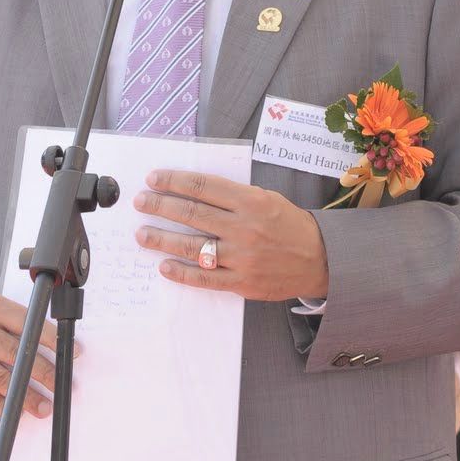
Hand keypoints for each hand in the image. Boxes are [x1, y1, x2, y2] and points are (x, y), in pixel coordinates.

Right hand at [0, 291, 66, 418]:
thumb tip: (50, 345)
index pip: (26, 322)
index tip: (70, 352)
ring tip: (43, 406)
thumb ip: (13, 320)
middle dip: (43, 372)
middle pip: (15, 352)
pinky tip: (15, 410)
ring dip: (24, 396)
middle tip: (60, 384)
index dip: (51, 339)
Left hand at [133, 170, 329, 301]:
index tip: (154, 178)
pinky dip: (182, 272)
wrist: (319, 259)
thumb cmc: (290, 225)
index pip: (204, 187)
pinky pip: (205, 278)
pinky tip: (165, 265)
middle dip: (161, 206)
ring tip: (142, 234)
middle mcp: (244, 228)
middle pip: (193, 214)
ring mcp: (242, 257)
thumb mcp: (267, 198)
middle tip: (140, 202)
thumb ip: (234, 196)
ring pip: (193, 247)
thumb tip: (195, 191)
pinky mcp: (241, 282)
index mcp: (251, 201)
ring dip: (162, 239)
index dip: (175, 181)